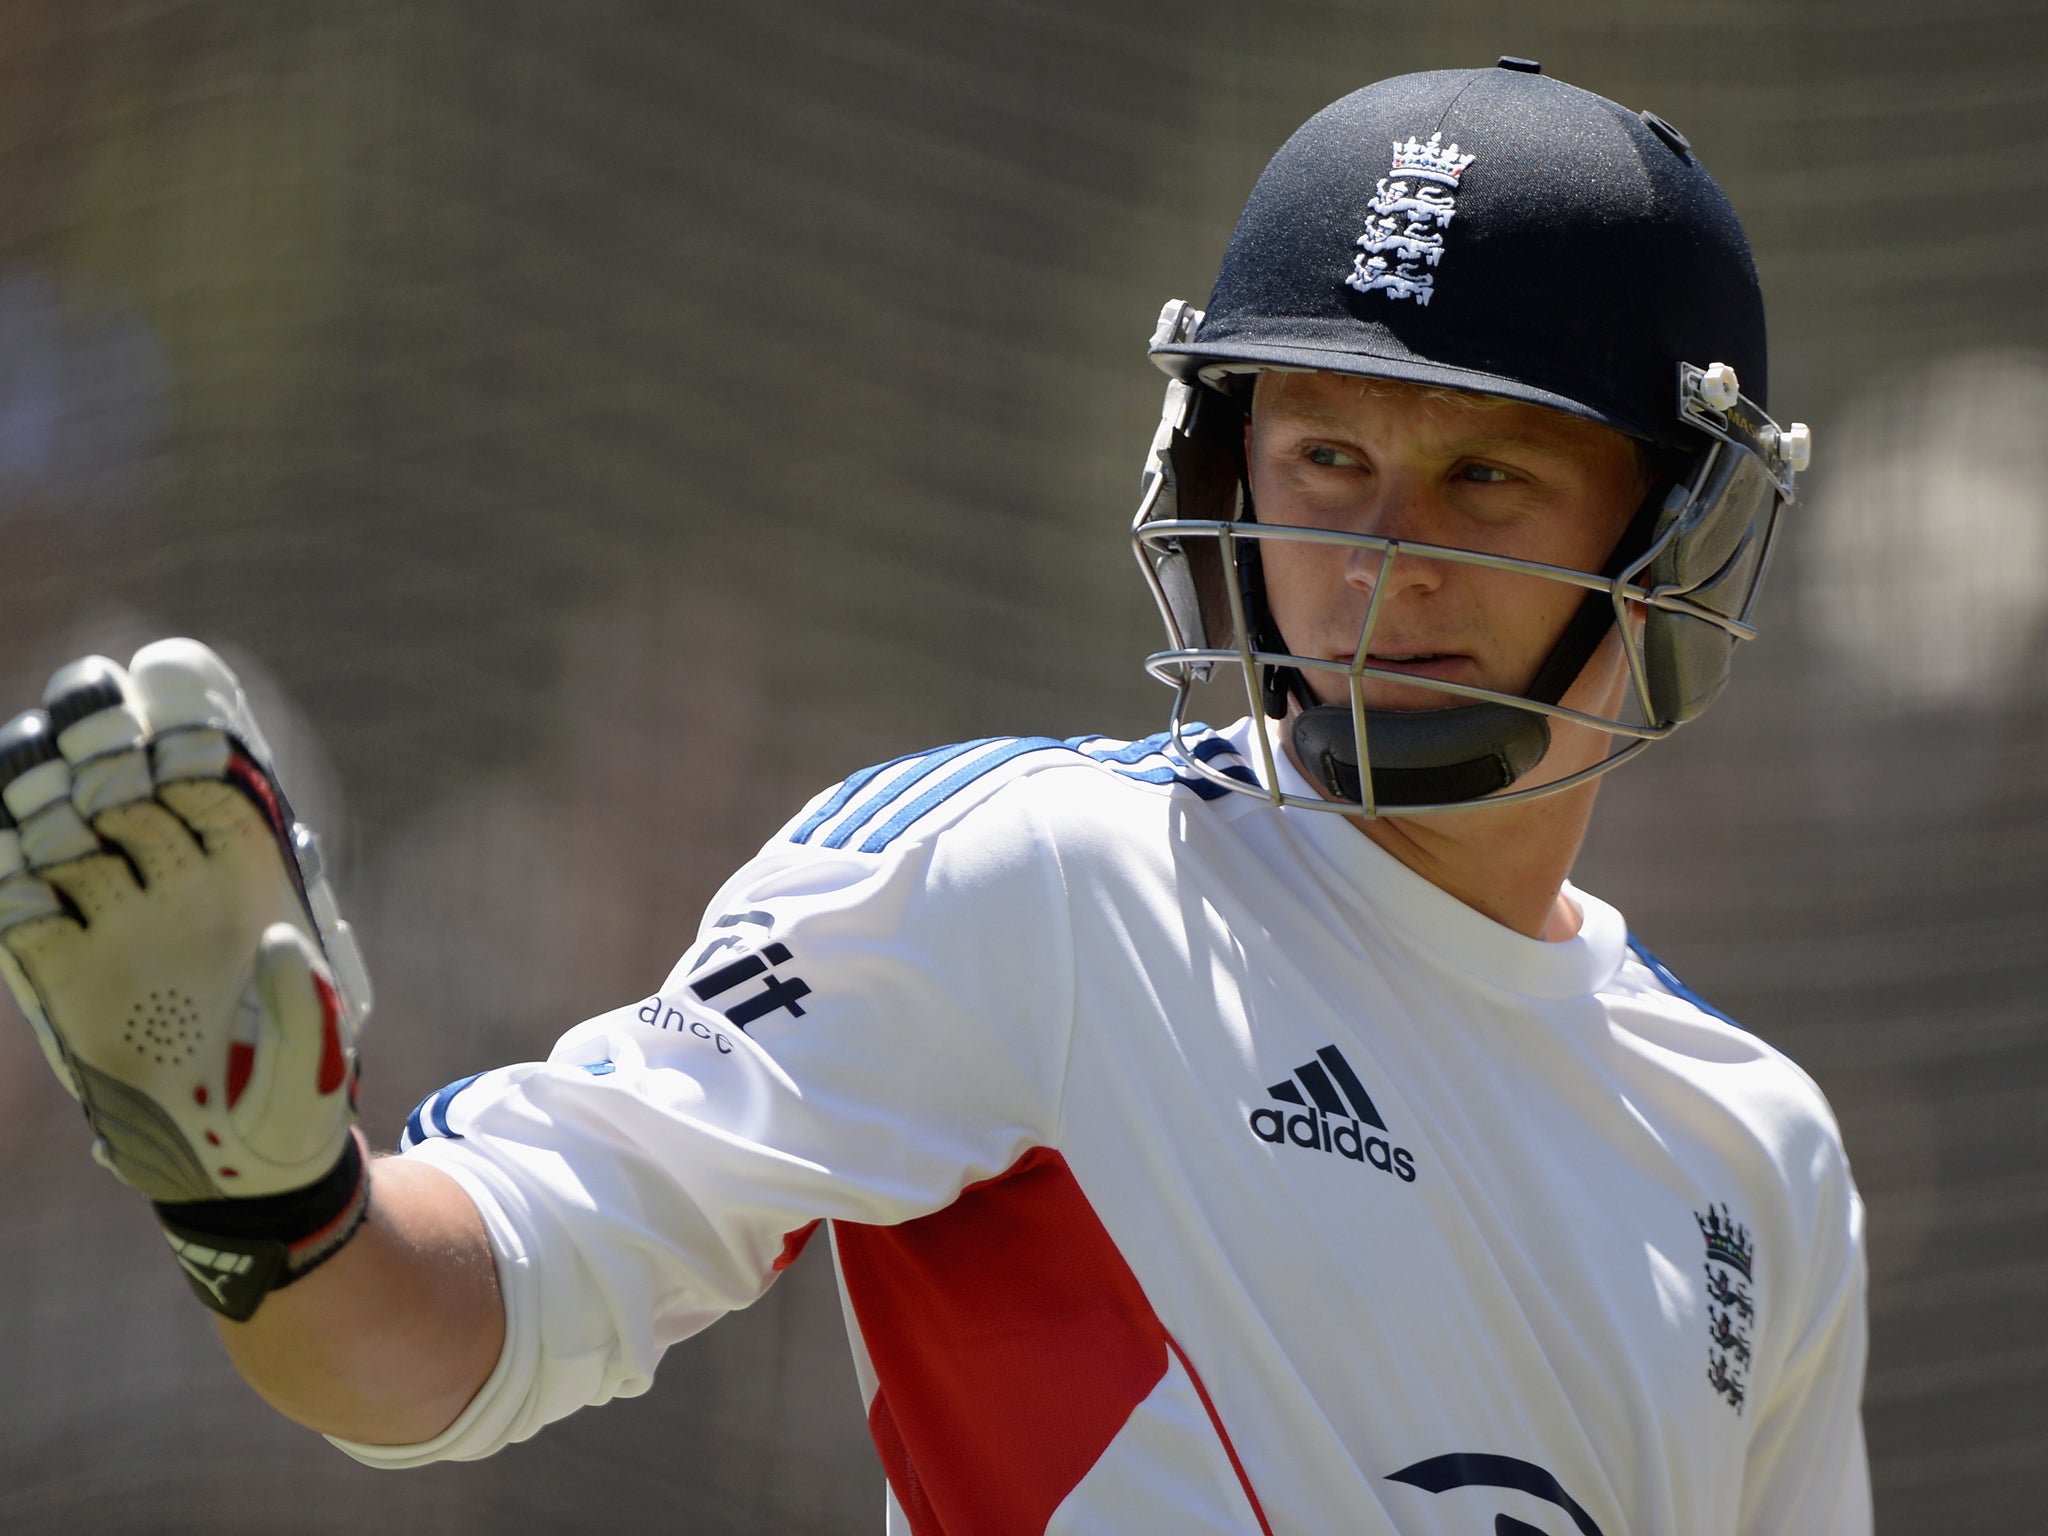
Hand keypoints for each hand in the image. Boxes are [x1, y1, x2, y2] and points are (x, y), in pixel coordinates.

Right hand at [0, 640, 373, 1316]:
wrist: (243, 1164)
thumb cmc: (297, 1093)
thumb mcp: (319, 1053)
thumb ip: (300, 1007)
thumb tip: (276, 949)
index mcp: (248, 869)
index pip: (213, 762)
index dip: (190, 715)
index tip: (169, 681)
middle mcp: (172, 877)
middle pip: (121, 774)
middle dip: (103, 735)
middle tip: (103, 739)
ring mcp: (110, 919)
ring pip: (56, 823)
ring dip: (41, 792)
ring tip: (47, 788)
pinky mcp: (57, 973)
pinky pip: (15, 911)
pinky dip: (9, 887)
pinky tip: (23, 885)